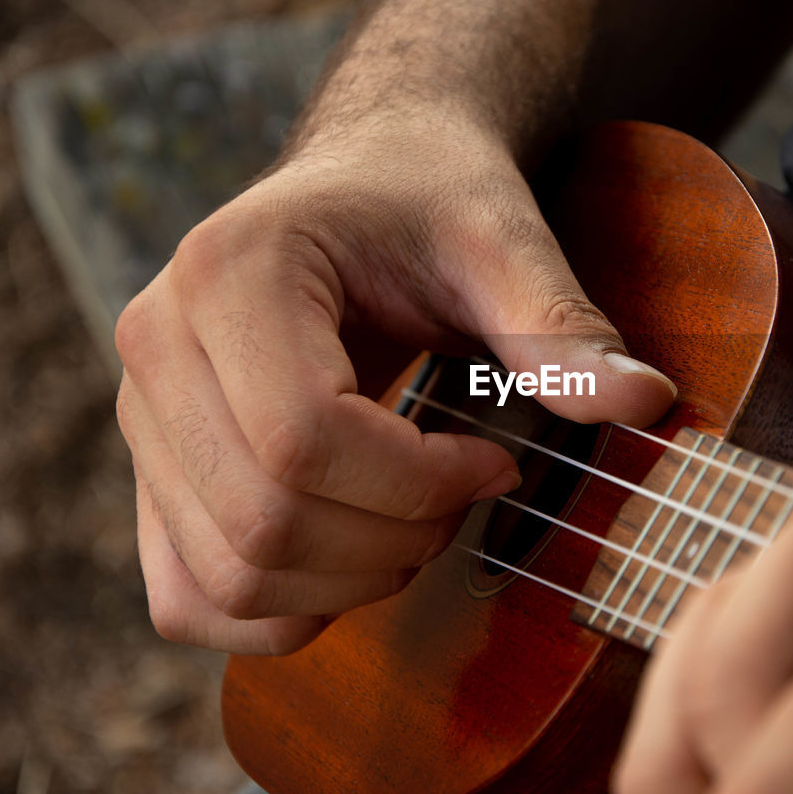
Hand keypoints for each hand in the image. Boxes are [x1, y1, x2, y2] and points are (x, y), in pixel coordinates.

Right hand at [115, 110, 674, 654]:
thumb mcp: (502, 242)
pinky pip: (190, 596)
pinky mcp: (158, 468)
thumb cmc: (430, 200)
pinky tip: (356, 559)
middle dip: (395, 540)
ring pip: (230, 576)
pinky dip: (279, 614)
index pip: (304, 442)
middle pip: (263, 523)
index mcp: (230, 273)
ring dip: (351, 582)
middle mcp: (158, 343)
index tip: (497, 459)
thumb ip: (560, 326)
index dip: (422, 484)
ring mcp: (145, 414)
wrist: (370, 179)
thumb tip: (647, 400)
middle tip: (464, 492)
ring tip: (417, 518)